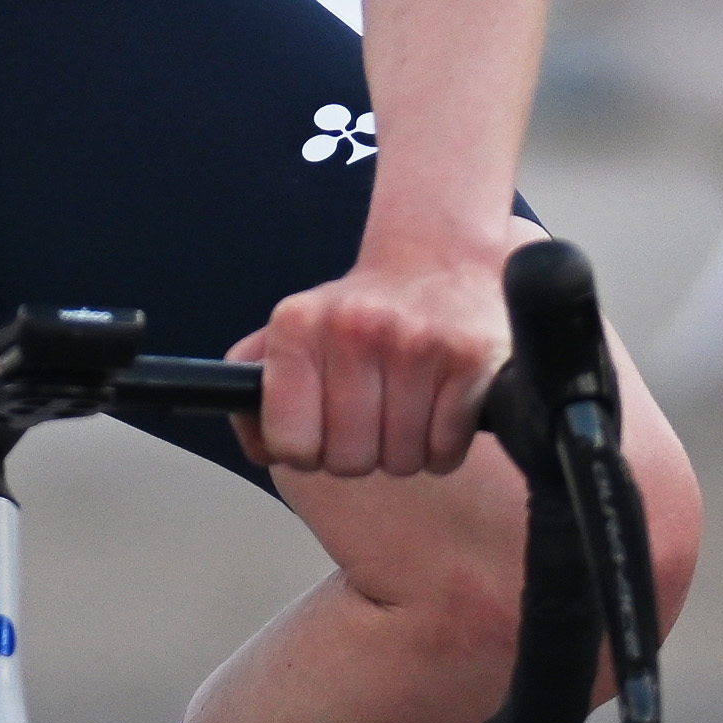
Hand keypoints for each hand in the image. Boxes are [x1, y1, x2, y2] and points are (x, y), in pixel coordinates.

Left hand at [237, 233, 512, 483]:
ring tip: (405, 406)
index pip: (290, 444)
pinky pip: (444, 453)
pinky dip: (442, 446)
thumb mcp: (291, 334)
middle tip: (370, 417)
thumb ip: (254, 390)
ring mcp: (416, 344)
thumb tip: (261, 446)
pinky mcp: (469, 360)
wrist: (435, 259)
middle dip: (359, 453)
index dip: (307, 451)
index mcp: (298, 325)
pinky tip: (437, 406)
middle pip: (348, 461)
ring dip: (403, 450)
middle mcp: (354, 329)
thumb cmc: (358, 313)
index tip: (320, 432)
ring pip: (400, 462)